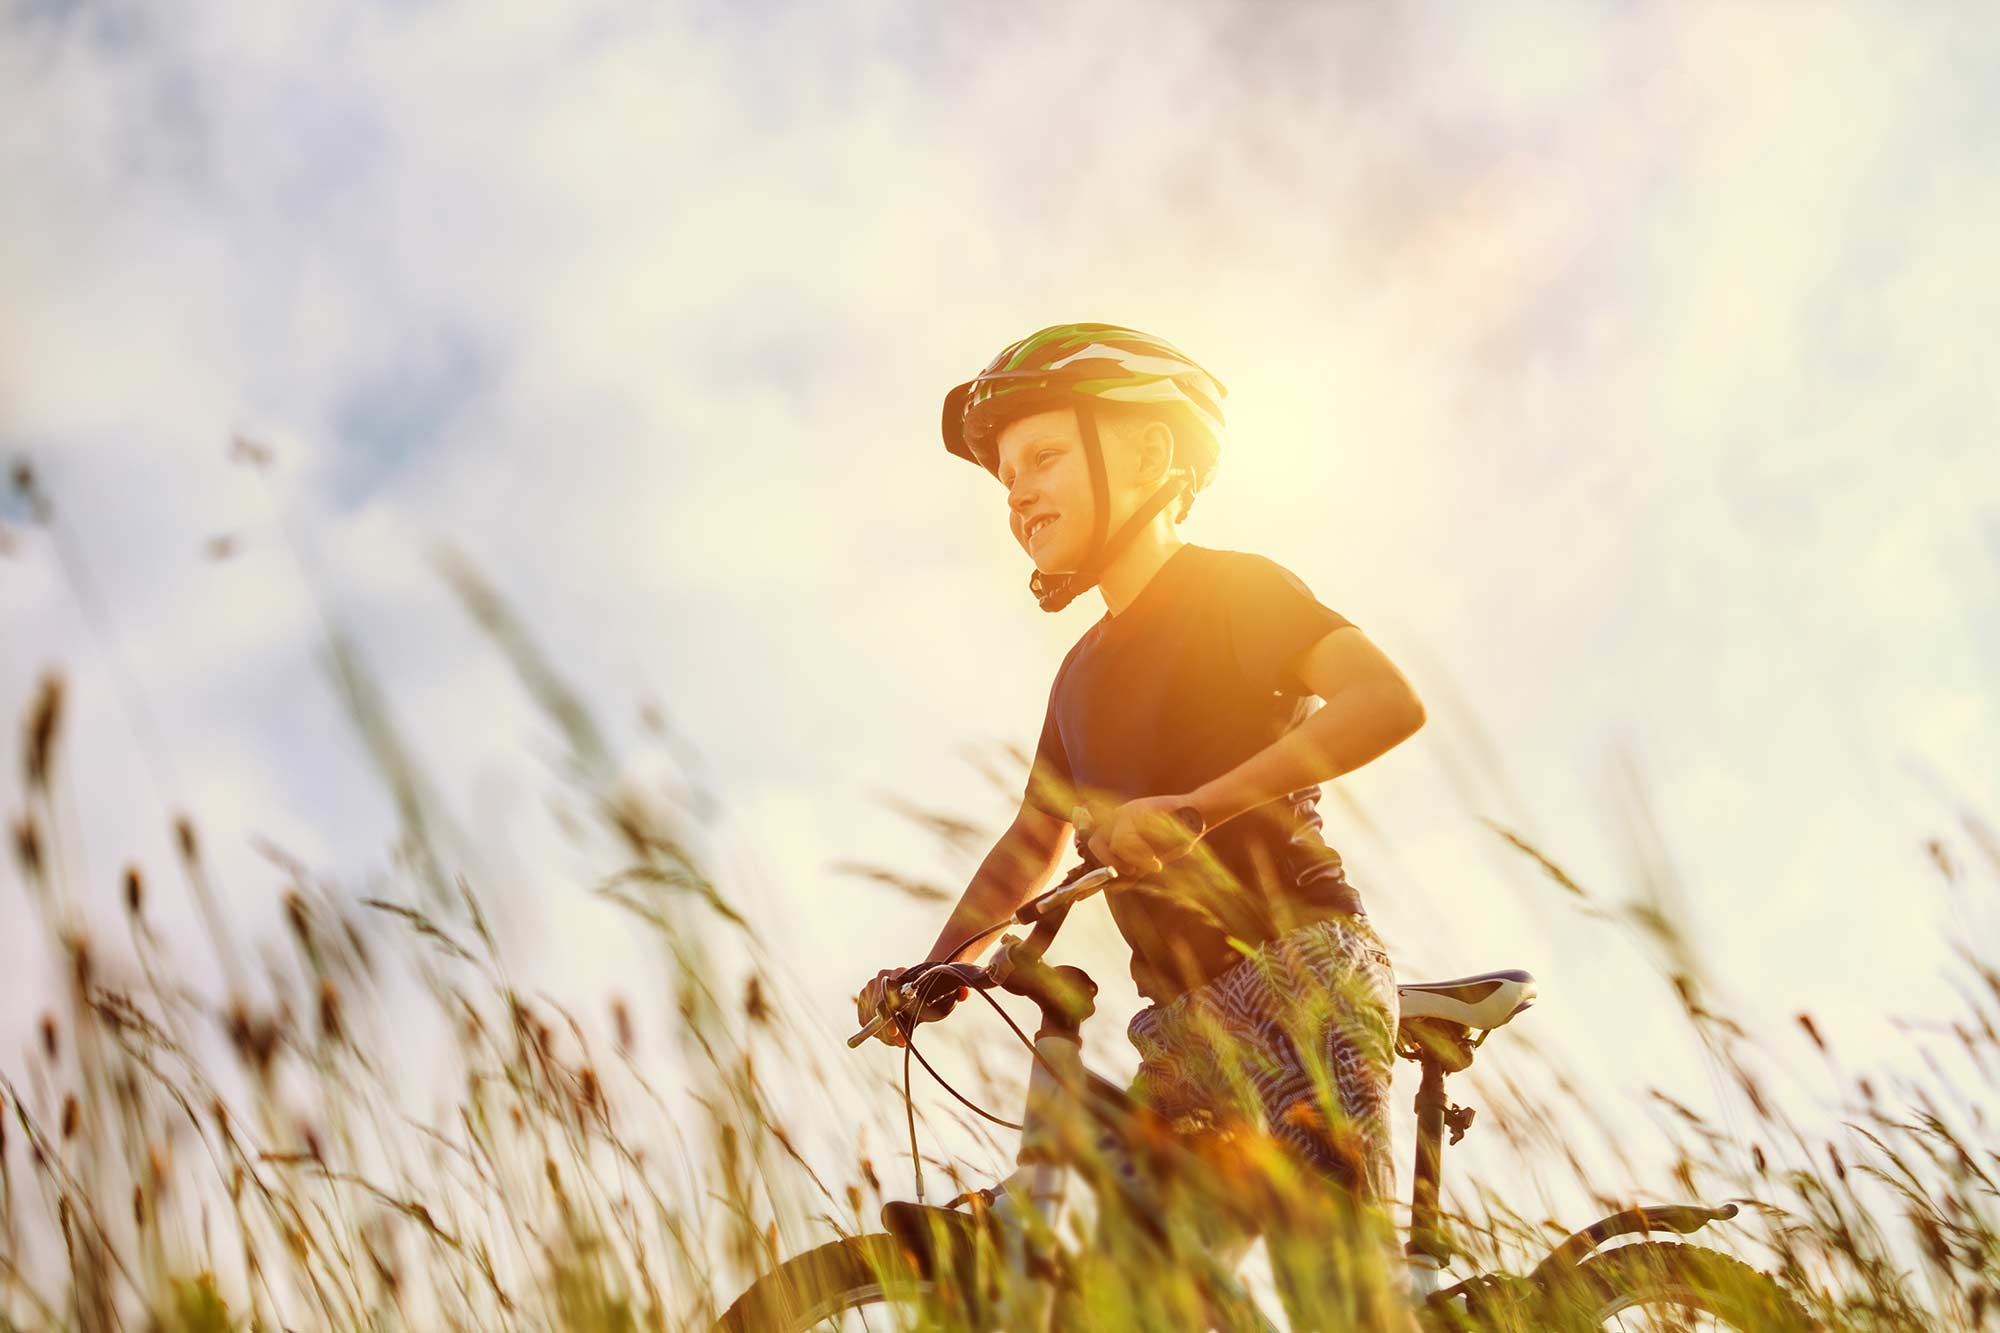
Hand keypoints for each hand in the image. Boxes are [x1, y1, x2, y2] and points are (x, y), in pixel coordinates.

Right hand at [854, 966, 968, 1046]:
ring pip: (869, 1014)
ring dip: (881, 1031)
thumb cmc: (928, 991)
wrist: (914, 984)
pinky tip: (885, 1034)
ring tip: (894, 1039)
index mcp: (900, 972)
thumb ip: (955, 993)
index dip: (891, 1016)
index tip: (896, 1032)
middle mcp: (882, 976)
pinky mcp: (864, 996)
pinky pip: (863, 1017)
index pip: (890, 994)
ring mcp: (870, 985)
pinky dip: (872, 1029)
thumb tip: (965, 993)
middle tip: (897, 1040)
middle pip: (877, 1007)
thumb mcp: (941, 995)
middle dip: (886, 1028)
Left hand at [1078, 796, 1204, 878]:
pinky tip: (1156, 862)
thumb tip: (1110, 888)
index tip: (1079, 895)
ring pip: (1114, 844)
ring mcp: (1126, 812)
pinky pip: (1128, 839)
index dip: (1087, 870)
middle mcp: (1117, 818)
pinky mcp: (1137, 809)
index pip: (1093, 846)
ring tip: (1153, 866)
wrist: (1195, 818)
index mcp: (1116, 828)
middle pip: (1094, 843)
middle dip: (1109, 864)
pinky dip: (1142, 856)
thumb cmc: (1173, 838)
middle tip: (1131, 872)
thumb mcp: (1147, 860)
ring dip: (1133, 861)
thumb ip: (1129, 872)